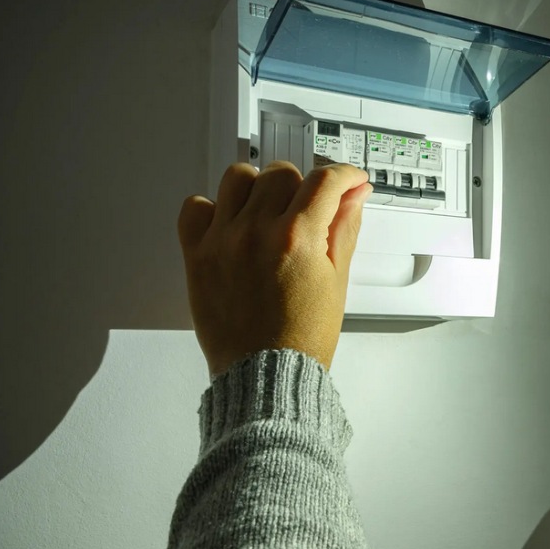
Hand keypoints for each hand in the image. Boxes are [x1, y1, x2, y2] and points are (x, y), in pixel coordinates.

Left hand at [177, 160, 373, 376]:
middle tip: (307, 208)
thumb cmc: (302, 338)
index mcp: (297, 238)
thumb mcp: (336, 280)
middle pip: (280, 174)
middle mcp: (256, 232)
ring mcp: (222, 241)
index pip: (325, 181)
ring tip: (267, 212)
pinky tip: (231, 224)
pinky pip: (195, 206)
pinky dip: (213, 207)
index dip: (344, 175)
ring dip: (258, 188)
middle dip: (302, 185)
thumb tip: (354, 195)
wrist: (265, 375)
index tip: (348, 180)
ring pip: (237, 178)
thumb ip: (344, 228)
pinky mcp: (196, 255)